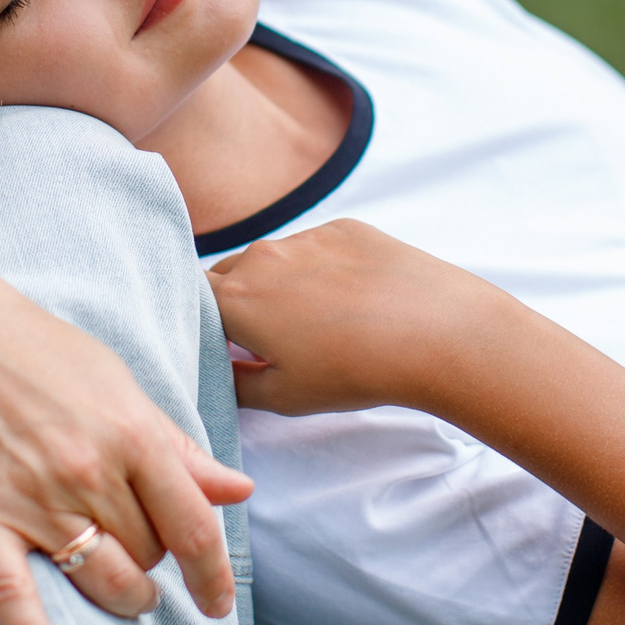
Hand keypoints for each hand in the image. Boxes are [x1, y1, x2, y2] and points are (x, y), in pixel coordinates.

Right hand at [0, 246, 253, 624]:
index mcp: (131, 433)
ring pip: (101, 580)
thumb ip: (177, 446)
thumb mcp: (119, 385)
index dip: (213, 574)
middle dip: (154, 566)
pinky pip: (13, 595)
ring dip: (123, 598)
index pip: (193, 526)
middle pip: (147, 555)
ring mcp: (32, 500)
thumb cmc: (37, 352)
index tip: (216, 602)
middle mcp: (89, 472)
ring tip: (123, 594)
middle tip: (141, 555)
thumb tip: (238, 491)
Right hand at [207, 220, 517, 416]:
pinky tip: (354, 301)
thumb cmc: (354, 372)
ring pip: (273, 260)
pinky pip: (315, 246)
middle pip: (229, 276)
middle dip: (237, 304)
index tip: (218, 343)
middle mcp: (261, 256)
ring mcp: (305, 236)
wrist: (434, 331)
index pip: (191, 300)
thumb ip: (234, 383)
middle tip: (266, 340)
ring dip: (280, 286)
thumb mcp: (283, 397)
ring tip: (319, 323)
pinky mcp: (345, 228)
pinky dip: (321, 269)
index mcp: (234, 299)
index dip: (201, 322)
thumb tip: (219, 371)